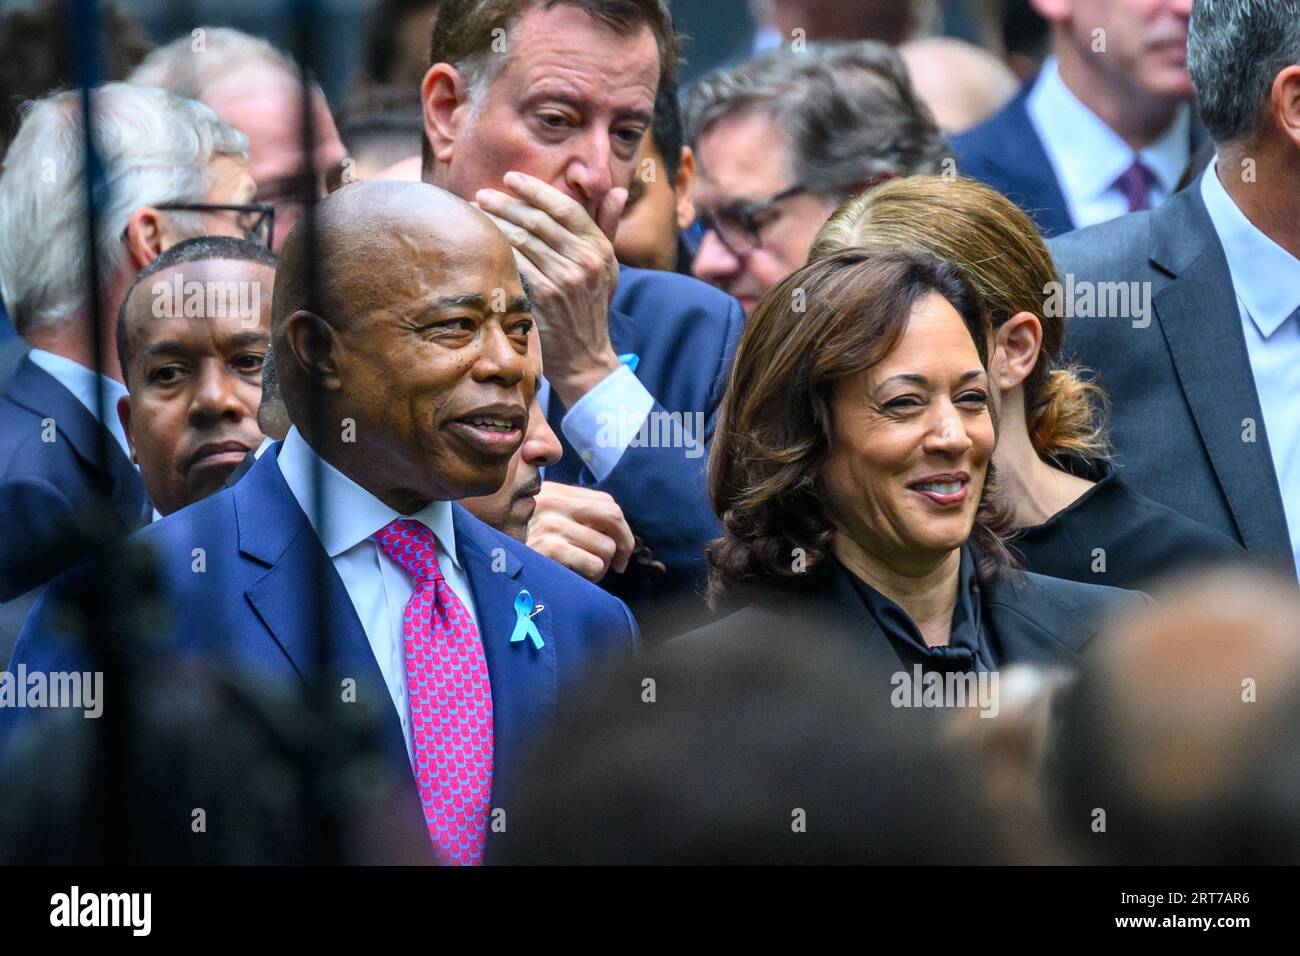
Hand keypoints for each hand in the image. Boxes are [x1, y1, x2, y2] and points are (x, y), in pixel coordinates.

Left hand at [475, 171, 624, 407]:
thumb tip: (619, 190)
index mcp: (601, 248)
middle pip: (538, 220)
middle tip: (481, 194)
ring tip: (475, 213)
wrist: (584, 356)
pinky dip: (496, 249)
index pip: (565, 208)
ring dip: (494, 223)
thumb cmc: (590, 307)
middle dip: (506, 203)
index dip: (535, 189)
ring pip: (522, 239)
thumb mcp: (608, 267)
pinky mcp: (543, 297)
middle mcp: (586, 261)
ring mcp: (564, 279)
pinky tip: (480, 242)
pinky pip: (514, 263)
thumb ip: (608, 226)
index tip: (510, 178)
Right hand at [525, 481, 634, 582]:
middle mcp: (554, 504)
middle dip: (626, 543)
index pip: (607, 502)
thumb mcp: (541, 517)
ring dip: (602, 567)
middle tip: (621, 564)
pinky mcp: (549, 549)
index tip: (620, 546)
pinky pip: (593, 564)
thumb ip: (572, 514)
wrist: (487, 559)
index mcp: (556, 492)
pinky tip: (575, 577)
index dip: (621, 526)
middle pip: (613, 516)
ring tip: (584, 573)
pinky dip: (591, 577)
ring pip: (606, 547)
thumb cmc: (520, 543)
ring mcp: (551, 525)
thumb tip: (615, 531)